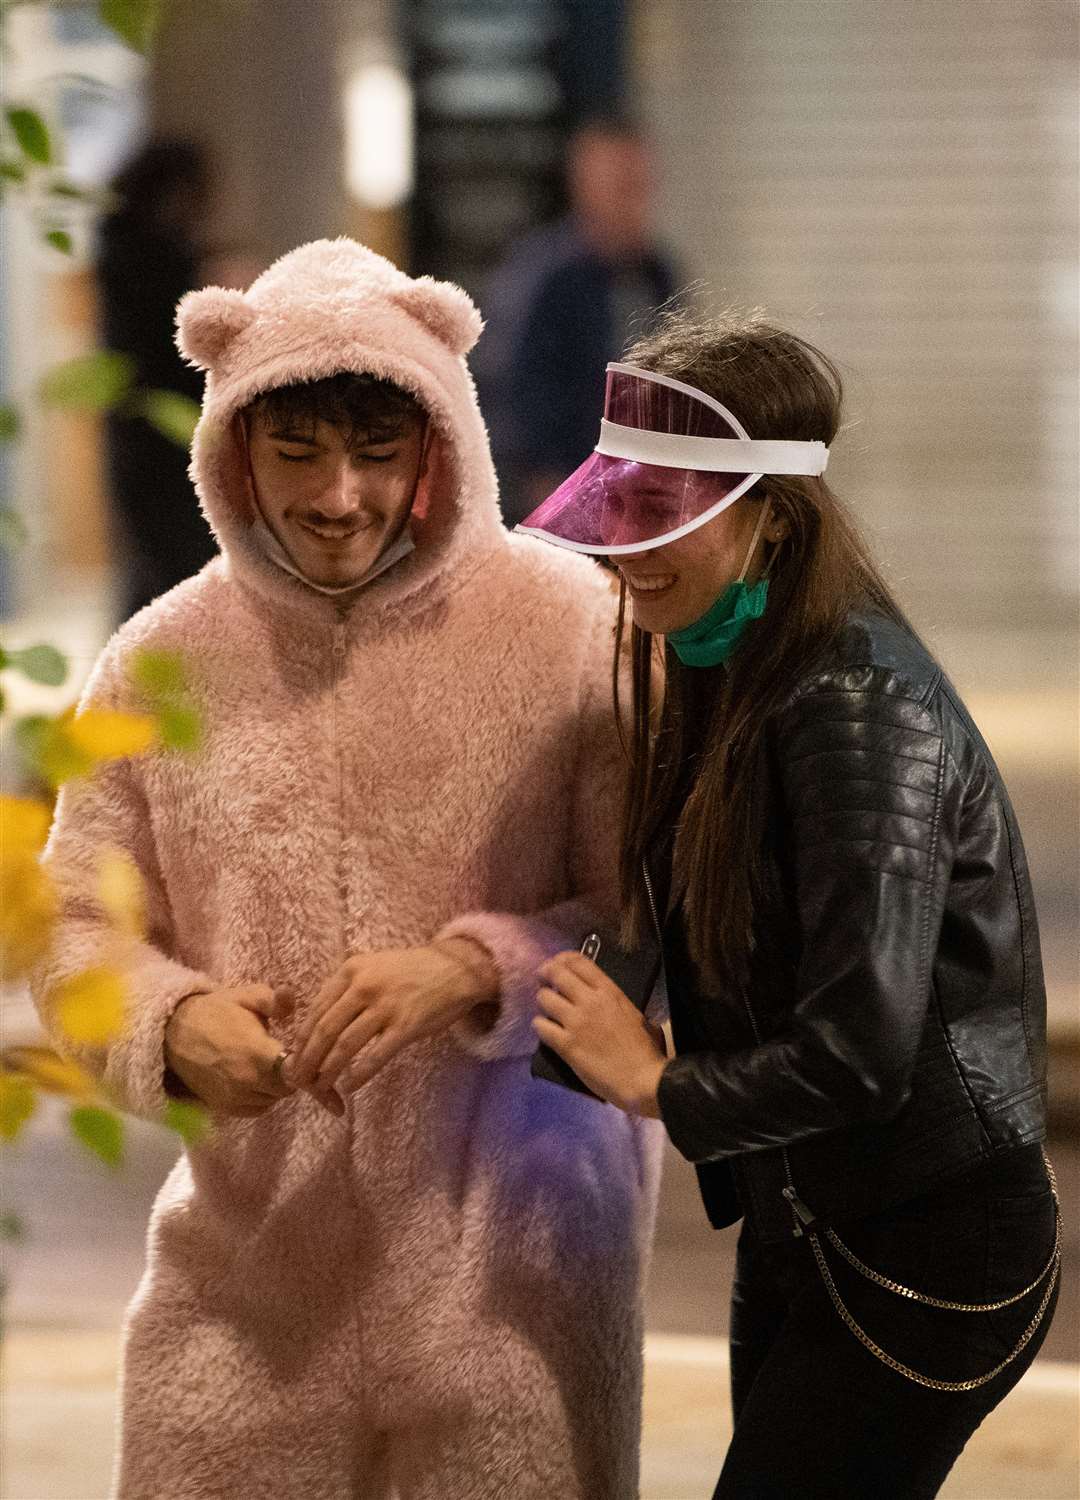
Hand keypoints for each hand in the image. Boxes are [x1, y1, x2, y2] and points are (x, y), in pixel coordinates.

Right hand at [164, 985, 295, 1117]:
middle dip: (292, 1073)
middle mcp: (248, 1082)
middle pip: (288, 1088)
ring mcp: (235, 1098)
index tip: (302, 1051)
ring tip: (268, 1064)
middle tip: (285, 1055)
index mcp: (257, 1054)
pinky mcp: (225, 1108)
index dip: (305, 1064)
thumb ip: (275, 1000)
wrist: (174, 1034)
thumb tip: (292, 1000)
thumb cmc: (216, 1012)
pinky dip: (262, 1096)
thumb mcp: (247, 996)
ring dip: (276, 1085)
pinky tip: (256, 1077)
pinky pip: (257, 1108)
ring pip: (273, 1099)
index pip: (296, 1072)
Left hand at [287, 941, 498, 1102]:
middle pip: (325, 1030)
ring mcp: (386, 1006)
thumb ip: (347, 989)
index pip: (316, 1010)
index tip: (294, 1058)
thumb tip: (319, 1023)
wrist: (455, 969)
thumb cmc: (411, 972)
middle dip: (308, 1060)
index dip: (302, 1039)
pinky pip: (375, 1056)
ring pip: (345, 1045)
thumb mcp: (373, 968)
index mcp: (351, 970)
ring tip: (320, 1087)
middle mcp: (364, 986)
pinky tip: (350, 1087)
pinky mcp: (406, 1025)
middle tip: (299, 1081)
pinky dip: (359, 1074)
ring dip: (328, 1071)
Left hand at [534, 952, 666, 1114]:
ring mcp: (576, 1022)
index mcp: (609, 992)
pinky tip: (545, 1030)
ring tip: (547, 1010)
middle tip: (543, 982)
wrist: (642, 1080)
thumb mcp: (634, 1014)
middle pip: (556, 973)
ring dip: (542, 1002)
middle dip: (545, 974)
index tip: (557, 963)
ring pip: (544, 998)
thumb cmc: (646, 1050)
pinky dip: (540, 1026)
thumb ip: (614, 1003)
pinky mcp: (566, 1045)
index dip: (562, 958)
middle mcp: (590, 1001)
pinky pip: (541, 1027)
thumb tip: (603, 1000)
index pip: (579, 961)